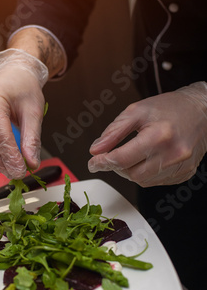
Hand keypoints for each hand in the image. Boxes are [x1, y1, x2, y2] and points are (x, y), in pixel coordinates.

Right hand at [0, 49, 47, 177]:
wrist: (12, 72)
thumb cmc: (24, 87)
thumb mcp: (34, 111)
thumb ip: (32, 138)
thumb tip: (31, 163)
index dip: (10, 156)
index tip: (21, 171)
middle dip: (1, 162)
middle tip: (18, 174)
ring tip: (12, 170)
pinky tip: (3, 161)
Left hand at [88, 82, 206, 186]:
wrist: (202, 110)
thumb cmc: (169, 108)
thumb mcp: (136, 111)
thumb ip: (114, 131)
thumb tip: (95, 150)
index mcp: (159, 136)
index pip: (122, 159)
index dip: (103, 162)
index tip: (93, 162)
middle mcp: (173, 154)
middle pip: (132, 174)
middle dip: (117, 167)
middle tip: (114, 155)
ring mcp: (181, 166)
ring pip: (143, 181)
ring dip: (131, 171)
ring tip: (133, 154)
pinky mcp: (185, 173)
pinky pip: (156, 182)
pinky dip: (146, 174)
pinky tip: (148, 159)